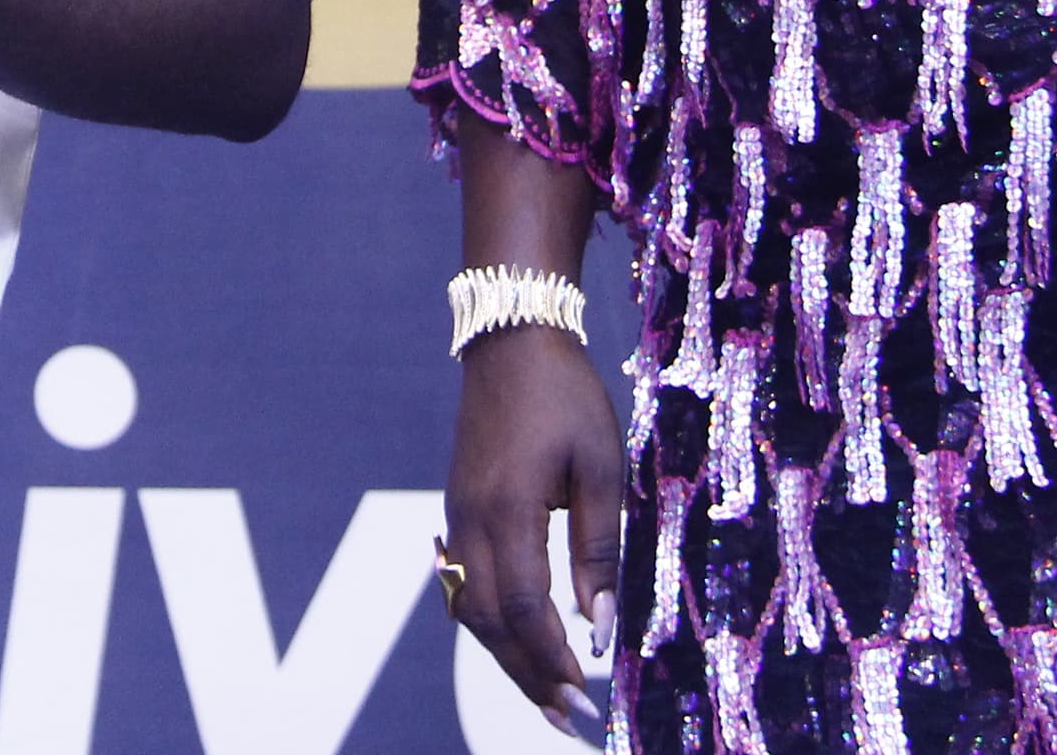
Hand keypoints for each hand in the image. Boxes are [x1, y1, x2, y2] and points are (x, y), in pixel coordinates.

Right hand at [443, 324, 622, 735]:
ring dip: (505, 657)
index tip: (584, 700)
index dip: (551, 662)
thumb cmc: (566, 397)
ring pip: (469, 609)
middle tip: (567, 719)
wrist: (510, 340)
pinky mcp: (457, 510)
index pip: (524, 611)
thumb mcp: (600, 468)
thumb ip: (598, 549)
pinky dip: (488, 625)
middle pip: (488, 624)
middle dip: (526, 677)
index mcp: (507, 512)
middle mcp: (469, 523)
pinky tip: (513, 642)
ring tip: (544, 694)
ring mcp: (456, 517)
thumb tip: (600, 624)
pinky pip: (462, 584)